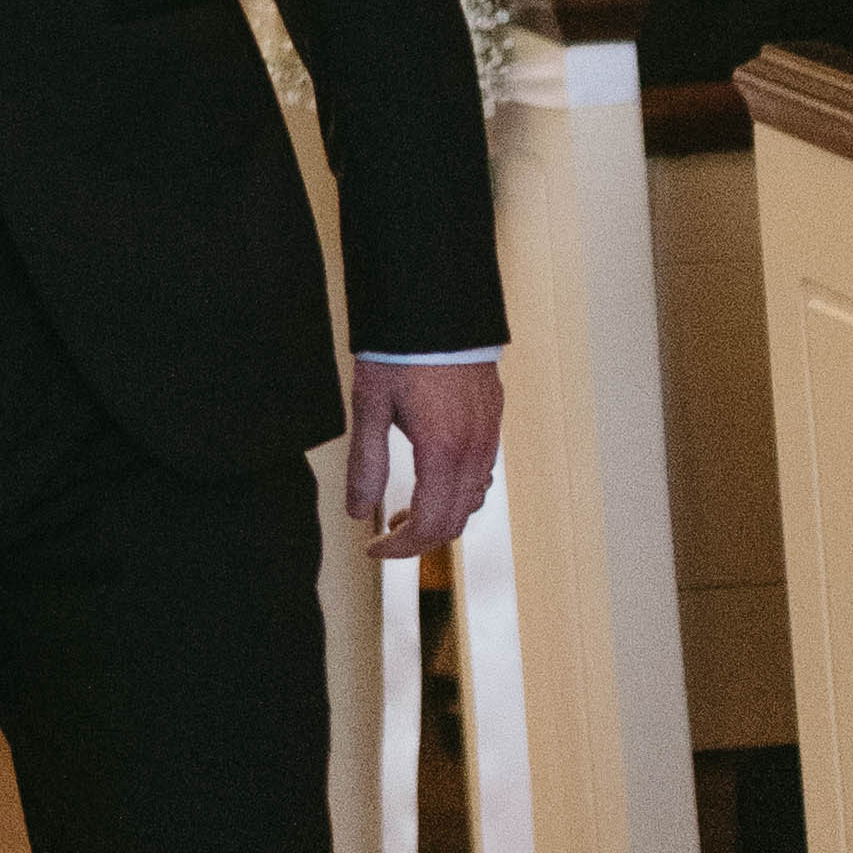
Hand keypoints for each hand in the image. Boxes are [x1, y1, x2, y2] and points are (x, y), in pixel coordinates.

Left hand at [344, 354, 504, 567]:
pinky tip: (433, 476)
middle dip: (420, 537)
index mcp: (443, 452)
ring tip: (406, 506)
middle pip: (456, 520)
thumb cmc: (399, 350)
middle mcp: (475, 449)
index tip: (374, 549)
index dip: (401, 548)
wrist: (437, 303)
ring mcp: (489, 434)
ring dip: (441, 514)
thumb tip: (359, 511)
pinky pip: (483, 472)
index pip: (431, 525)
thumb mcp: (370, 406)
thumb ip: (366, 464)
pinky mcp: (493, 418)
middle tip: (385, 532)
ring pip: (473, 499)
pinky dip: (458, 490)